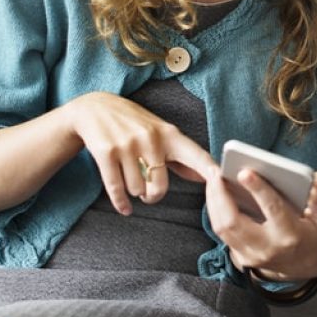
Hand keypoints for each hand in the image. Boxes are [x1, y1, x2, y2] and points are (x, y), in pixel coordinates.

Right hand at [66, 92, 217, 214]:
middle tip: (149, 193)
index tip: (221, 181)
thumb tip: (205, 177)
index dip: (208, 168)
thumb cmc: (135, 124)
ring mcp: (127, 145)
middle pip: (160, 186)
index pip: (195, 154)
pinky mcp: (106, 152)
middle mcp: (151, 138)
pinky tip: (125, 208)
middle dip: (154, 195)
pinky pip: (116, 189)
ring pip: (137, 189)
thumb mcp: (161, 134)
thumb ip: (182, 158)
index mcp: (169, 134)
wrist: (95, 108)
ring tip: (133, 183)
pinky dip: (121, 203)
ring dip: (135, 193)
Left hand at [206, 168, 316, 280]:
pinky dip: (215, 211)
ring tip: (212, 178)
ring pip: (221, 227)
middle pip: (233, 221)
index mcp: (290, 235)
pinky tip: (215, 193)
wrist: (305, 266)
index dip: (258, 189)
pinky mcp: (240, 257)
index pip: (272, 210)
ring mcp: (250, 255)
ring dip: (213, 201)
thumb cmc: (315, 236)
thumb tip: (310, 189)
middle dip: (220, 195)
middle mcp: (266, 247)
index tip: (245, 172)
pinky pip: (222, 232)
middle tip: (215, 172)